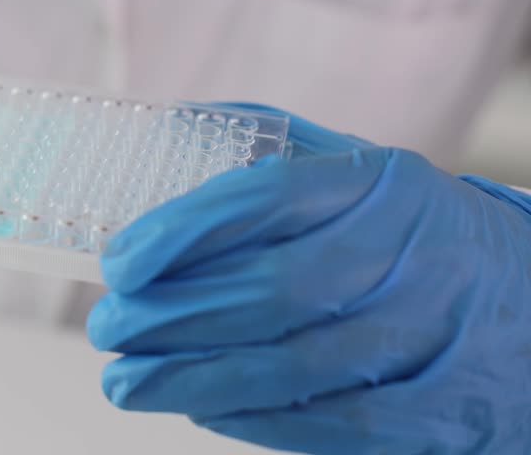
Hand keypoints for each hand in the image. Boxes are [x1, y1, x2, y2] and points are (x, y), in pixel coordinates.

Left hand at [88, 106, 530, 453]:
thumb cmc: (417, 233)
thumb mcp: (362, 171)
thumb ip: (272, 150)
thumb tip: (163, 129)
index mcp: (383, 184)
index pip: (269, 195)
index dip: (183, 231)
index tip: (119, 261)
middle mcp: (413, 256)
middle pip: (272, 290)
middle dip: (171, 316)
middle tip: (107, 327)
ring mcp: (433, 337)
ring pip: (293, 367)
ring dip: (192, 380)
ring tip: (125, 381)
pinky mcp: (446, 411)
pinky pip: (334, 424)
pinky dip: (254, 421)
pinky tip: (198, 410)